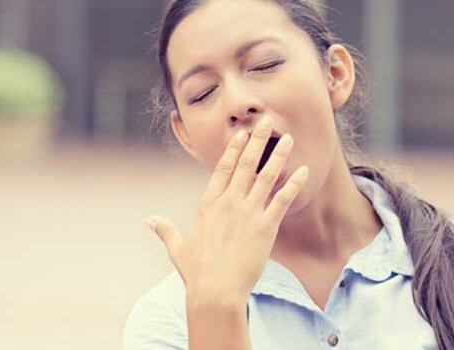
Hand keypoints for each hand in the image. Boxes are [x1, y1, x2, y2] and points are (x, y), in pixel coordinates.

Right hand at [144, 115, 308, 303]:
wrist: (216, 291)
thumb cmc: (196, 272)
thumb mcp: (177, 247)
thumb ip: (165, 230)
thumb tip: (149, 220)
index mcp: (208, 203)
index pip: (222, 167)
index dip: (234, 149)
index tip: (242, 133)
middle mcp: (228, 202)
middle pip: (245, 164)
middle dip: (258, 140)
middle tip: (268, 121)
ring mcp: (248, 213)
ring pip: (266, 176)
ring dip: (278, 155)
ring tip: (289, 138)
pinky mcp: (266, 227)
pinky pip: (283, 200)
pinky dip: (294, 184)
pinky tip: (304, 170)